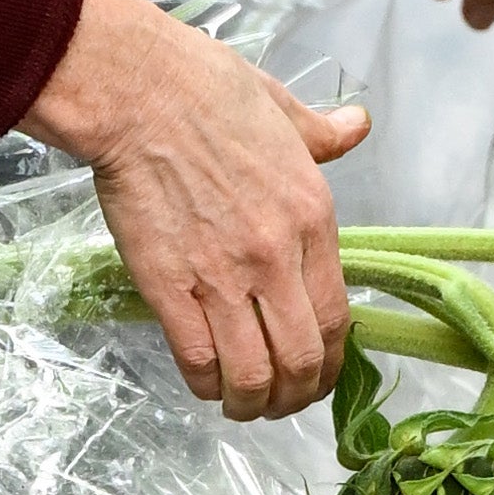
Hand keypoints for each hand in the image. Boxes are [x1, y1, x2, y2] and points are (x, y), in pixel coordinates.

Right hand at [26, 0, 363, 414]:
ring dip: (251, 404)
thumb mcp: (282, 107)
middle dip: (295, 398)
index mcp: (312, 217)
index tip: (316, 374)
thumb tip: (357, 124)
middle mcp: (275, 256)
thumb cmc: (204, 88)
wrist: (136, 91)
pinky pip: (197, 359)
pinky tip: (203, 382)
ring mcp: (221, 275)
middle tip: (281, 403)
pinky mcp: (168, 285)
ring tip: (243, 406)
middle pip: (300, 360)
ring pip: (252, 374)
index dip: (330, 363)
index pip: (337, 318)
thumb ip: (323, 134)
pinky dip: (204, 384)